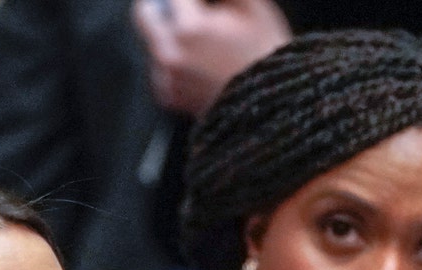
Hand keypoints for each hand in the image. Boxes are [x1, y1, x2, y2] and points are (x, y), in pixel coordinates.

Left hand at [132, 0, 290, 117]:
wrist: (274, 107)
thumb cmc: (266, 55)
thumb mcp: (252, 6)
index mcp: (189, 28)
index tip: (204, 4)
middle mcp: (170, 54)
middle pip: (146, 13)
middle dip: (166, 8)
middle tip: (192, 13)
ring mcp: (167, 79)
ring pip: (154, 41)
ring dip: (171, 36)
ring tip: (207, 46)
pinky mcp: (170, 97)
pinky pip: (162, 68)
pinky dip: (177, 62)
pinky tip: (203, 66)